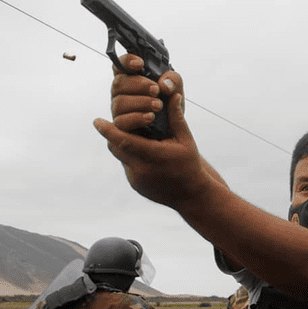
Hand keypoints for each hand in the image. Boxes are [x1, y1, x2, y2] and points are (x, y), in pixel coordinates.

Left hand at [93, 54, 208, 208]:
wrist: (192, 196)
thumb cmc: (190, 165)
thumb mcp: (186, 140)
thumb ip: (176, 118)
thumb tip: (172, 94)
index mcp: (155, 156)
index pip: (124, 141)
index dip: (108, 130)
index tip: (96, 120)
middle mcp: (142, 169)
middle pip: (116, 147)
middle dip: (113, 134)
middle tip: (109, 123)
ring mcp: (137, 180)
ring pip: (120, 156)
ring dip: (120, 144)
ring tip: (126, 134)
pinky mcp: (135, 185)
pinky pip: (126, 165)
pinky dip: (129, 156)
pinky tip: (138, 150)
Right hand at [110, 54, 184, 131]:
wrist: (173, 129)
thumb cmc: (170, 105)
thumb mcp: (176, 89)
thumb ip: (173, 80)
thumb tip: (164, 84)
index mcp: (131, 78)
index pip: (121, 65)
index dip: (127, 61)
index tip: (140, 64)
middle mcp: (121, 92)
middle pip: (119, 82)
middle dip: (139, 85)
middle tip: (156, 90)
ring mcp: (119, 109)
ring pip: (119, 102)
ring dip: (141, 102)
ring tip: (158, 105)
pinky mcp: (122, 126)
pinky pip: (121, 121)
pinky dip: (137, 118)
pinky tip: (150, 117)